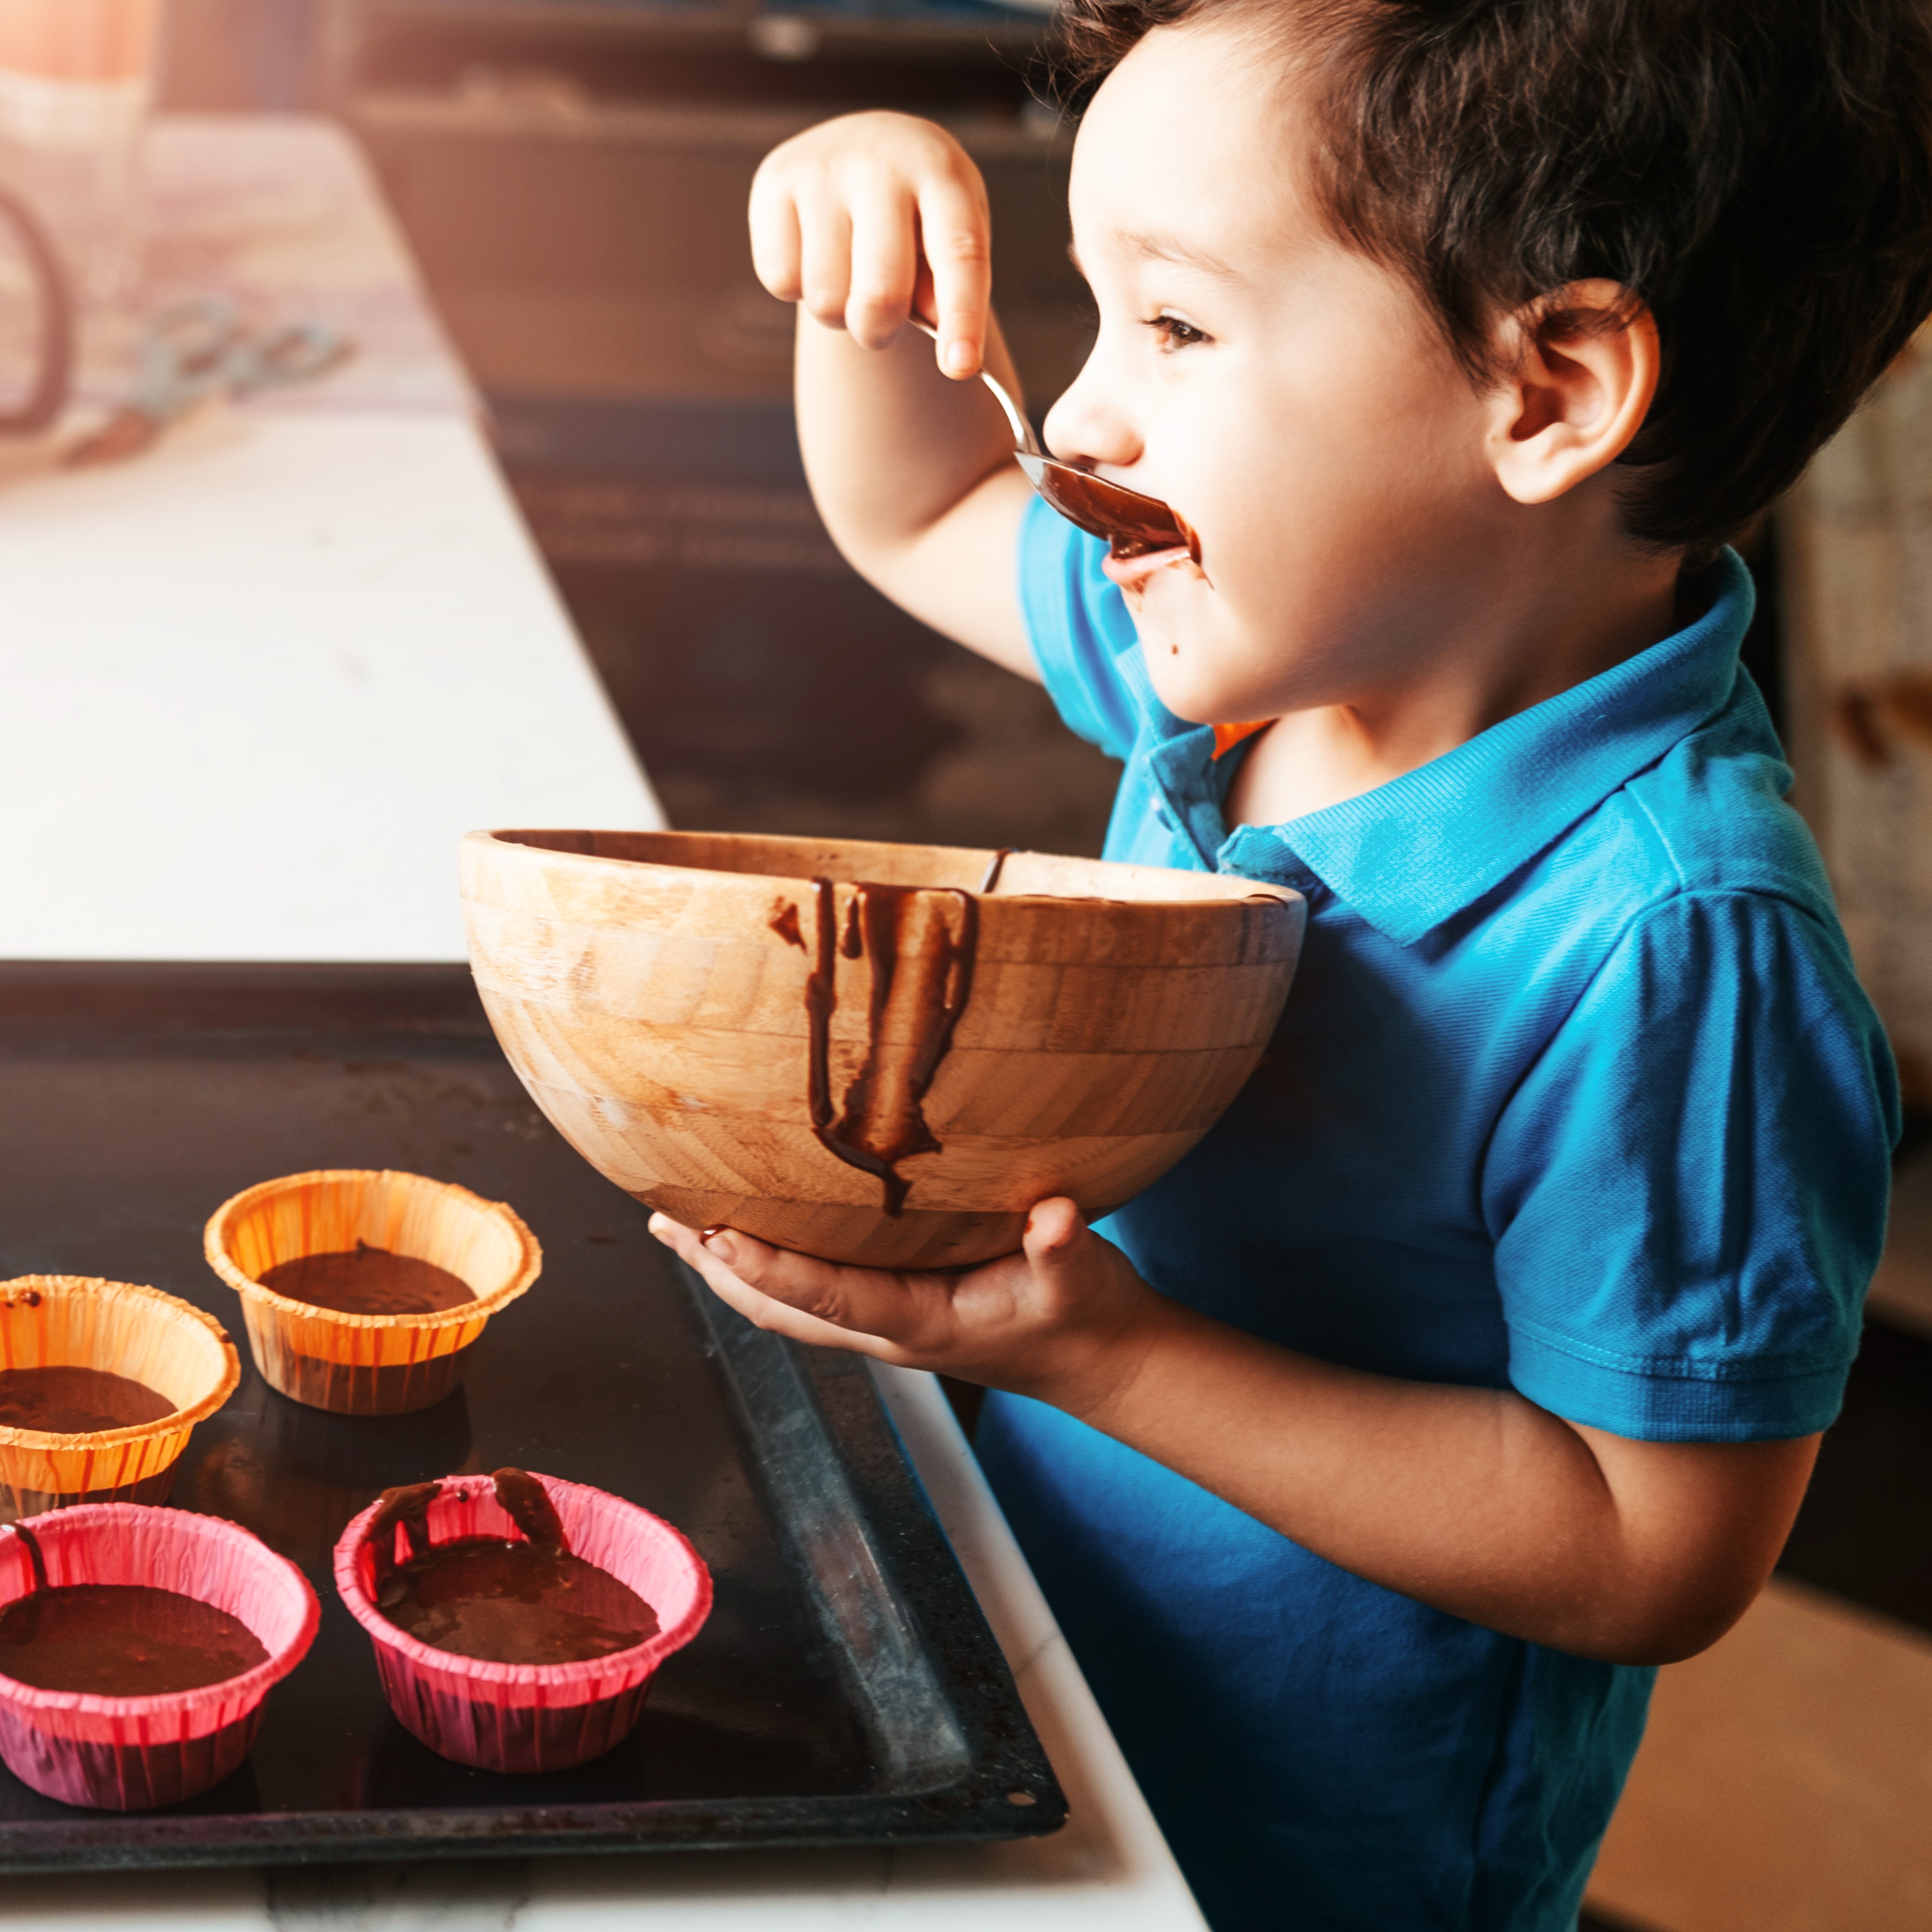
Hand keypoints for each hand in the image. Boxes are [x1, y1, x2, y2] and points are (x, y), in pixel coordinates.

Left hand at [648, 1198, 1161, 1414]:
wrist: (1097, 1358)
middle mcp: (889, 1330)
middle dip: (719, 1270)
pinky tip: (747, 1230)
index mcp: (922, 1324)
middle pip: (780, 1311)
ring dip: (729, 1270)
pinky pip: (813, 1289)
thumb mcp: (1086, 1281)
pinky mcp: (894, 1304)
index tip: (716, 1236)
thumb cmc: (1086, 1317)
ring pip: (787, 1305)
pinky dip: (769, 1264)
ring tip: (675, 1224)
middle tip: (663, 1221)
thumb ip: (1066, 1251)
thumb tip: (1055, 1217)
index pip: (830, 1299)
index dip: (770, 1270)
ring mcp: (886, 1323)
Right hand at [749, 110, 992, 378]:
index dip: (962, 318)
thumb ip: (949, 288)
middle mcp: (881, 163)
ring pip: (825, 298)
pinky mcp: (773, 182)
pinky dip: (796, 288)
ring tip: (847, 277)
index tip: (960, 369)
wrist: (867, 145)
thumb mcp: (950, 236)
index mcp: (941, 174)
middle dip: (881, 332)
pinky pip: (780, 280)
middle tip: (882, 324)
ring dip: (837, 312)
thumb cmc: (919, 210)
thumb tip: (942, 343)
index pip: (959, 255)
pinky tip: (813, 256)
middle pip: (881, 292)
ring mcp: (822, 169)